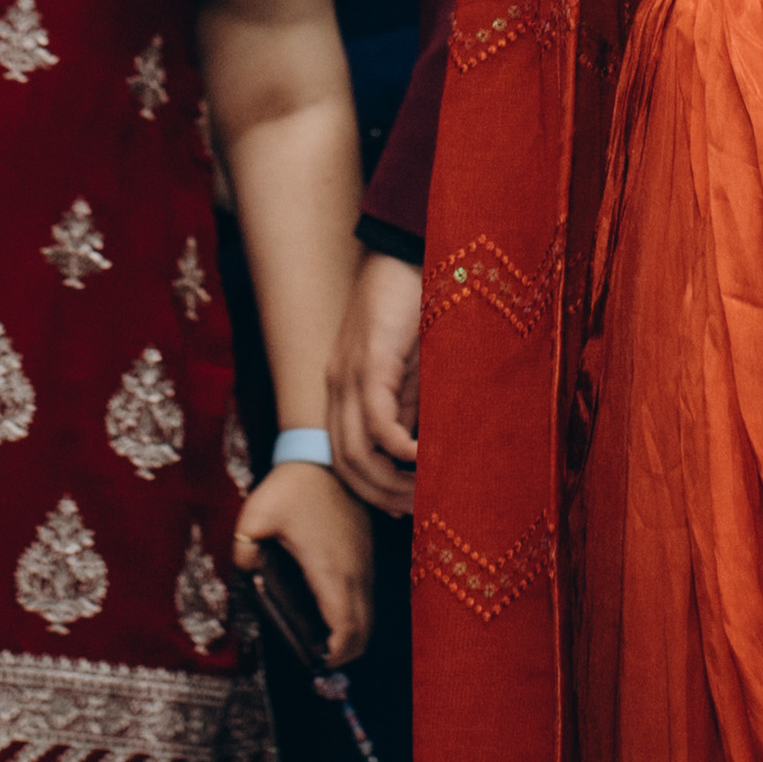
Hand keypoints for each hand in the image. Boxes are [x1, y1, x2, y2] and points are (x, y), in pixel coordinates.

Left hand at [232, 456, 379, 664]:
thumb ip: (244, 549)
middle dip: (344, 654)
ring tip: (323, 646)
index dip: (334, 655)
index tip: (316, 664)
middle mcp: (354, 572)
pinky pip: (366, 598)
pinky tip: (332, 617)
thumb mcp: (256, 516)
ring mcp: (364, 564)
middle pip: (362, 631)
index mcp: (330, 570)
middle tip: (316, 662)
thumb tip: (245, 571)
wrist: (324, 457)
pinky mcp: (366, 555)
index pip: (345, 628)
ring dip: (352, 636)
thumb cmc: (292, 488)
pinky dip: (355, 616)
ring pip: (369, 616)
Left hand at [331, 252, 423, 513]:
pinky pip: (374, 418)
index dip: (369, 490)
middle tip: (417, 508)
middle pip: (343, 465)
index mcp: (345, 391)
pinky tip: (420, 455)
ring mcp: (350, 373)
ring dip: (388, 480)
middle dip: (380, 495)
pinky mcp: (371, 359)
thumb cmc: (418, 309)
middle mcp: (338, 386)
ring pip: (354, 450)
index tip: (401, 508)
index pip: (343, 458)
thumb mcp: (414, 371)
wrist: (411, 253)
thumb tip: (421, 453)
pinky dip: (396, 446)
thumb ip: (410, 408)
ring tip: (424, 489)